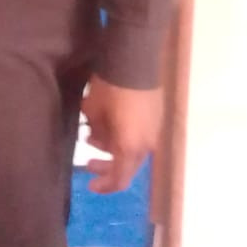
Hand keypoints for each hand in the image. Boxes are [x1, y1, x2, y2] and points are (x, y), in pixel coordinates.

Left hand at [83, 74, 162, 193]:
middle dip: (107, 166)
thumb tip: (96, 139)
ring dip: (114, 149)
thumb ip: (96, 133)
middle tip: (88, 163)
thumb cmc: (110, 89)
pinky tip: (111, 125)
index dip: (105, 185)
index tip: (90, 184)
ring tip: (93, 135)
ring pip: (134, 151)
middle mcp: (147, 145)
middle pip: (128, 167)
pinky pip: (140, 137)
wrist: (135, 60)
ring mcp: (155, 131)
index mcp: (130, 148)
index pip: (120, 179)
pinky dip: (125, 138)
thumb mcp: (93, 112)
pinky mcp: (157, 117)